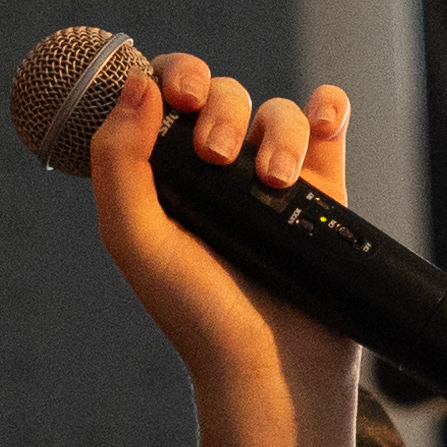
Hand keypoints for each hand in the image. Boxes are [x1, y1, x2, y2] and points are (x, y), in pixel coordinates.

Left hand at [78, 49, 362, 413]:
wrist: (272, 368)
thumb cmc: (195, 313)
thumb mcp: (133, 238)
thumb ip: (119, 160)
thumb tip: (137, 84)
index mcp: (162, 177)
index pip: (162, 96)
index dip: (170, 77)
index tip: (177, 94)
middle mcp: (214, 174)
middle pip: (222, 94)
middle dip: (220, 110)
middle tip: (216, 154)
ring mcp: (271, 182)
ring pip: (276, 113)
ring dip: (276, 131)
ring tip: (273, 181)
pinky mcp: (323, 194)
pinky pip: (327, 125)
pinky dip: (327, 109)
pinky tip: (322, 122)